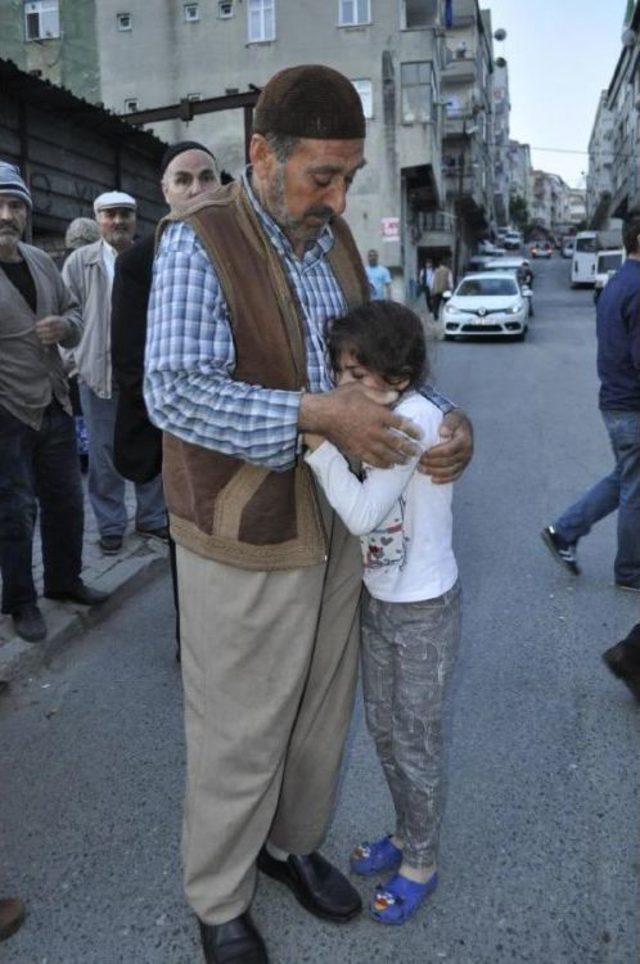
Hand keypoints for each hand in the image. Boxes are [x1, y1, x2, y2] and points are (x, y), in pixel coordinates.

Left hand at [35, 316, 70, 344]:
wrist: (67, 326)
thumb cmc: (56, 321)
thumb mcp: (52, 318)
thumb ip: (45, 320)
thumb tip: (36, 325)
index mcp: (58, 320)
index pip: (49, 321)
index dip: (42, 323)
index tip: (36, 324)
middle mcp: (60, 326)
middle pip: (50, 329)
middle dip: (42, 330)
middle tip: (37, 330)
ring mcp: (61, 332)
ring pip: (52, 335)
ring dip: (44, 336)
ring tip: (39, 335)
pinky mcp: (60, 338)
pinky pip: (54, 340)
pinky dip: (48, 341)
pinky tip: (42, 341)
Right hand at [299, 383, 421, 467]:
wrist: (321, 415)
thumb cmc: (340, 399)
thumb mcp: (360, 389)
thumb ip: (380, 394)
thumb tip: (396, 395)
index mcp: (377, 414)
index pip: (401, 424)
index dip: (413, 430)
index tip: (420, 434)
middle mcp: (374, 430)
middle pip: (396, 442)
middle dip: (409, 448)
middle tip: (418, 452)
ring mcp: (365, 442)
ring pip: (386, 454)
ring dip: (398, 458)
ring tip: (406, 461)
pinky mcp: (356, 450)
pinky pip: (372, 460)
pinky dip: (383, 464)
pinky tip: (389, 466)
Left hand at [417, 409, 472, 482]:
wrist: (460, 424)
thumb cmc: (453, 420)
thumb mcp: (452, 417)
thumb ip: (449, 423)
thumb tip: (443, 432)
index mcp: (464, 440)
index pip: (449, 450)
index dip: (435, 454)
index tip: (423, 453)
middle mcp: (467, 452)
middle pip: (448, 462)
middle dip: (432, 463)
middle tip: (419, 462)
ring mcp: (465, 461)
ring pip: (451, 471)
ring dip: (435, 472)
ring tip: (421, 469)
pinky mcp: (462, 466)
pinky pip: (455, 476)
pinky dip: (444, 479)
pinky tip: (432, 479)